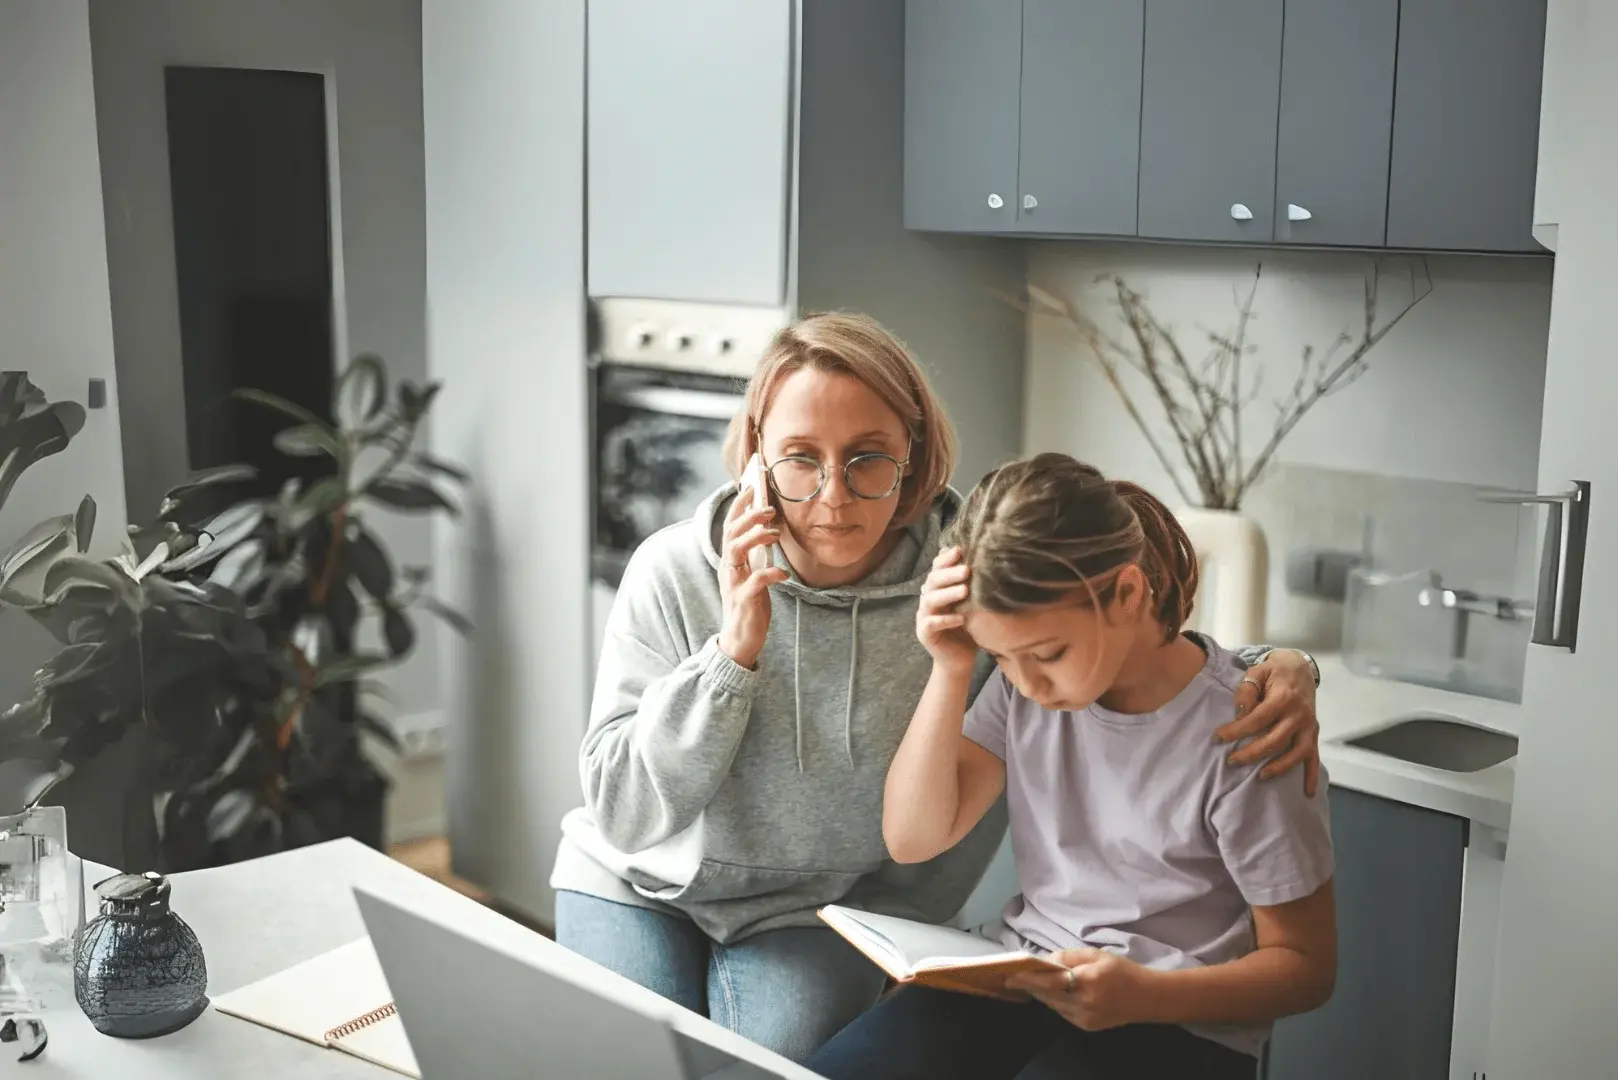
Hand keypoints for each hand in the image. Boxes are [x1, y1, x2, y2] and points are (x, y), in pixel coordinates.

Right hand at [716, 495, 788, 668]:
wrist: (740, 640)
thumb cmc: (749, 604)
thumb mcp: (752, 574)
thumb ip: (756, 554)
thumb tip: (768, 530)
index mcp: (730, 561)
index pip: (730, 527)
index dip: (738, 506)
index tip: (751, 487)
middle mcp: (728, 569)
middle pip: (731, 534)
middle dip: (749, 517)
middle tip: (769, 508)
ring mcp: (734, 584)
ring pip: (736, 552)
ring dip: (755, 538)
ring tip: (775, 533)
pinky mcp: (744, 600)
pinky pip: (755, 582)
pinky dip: (770, 573)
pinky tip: (784, 572)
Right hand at [917, 548, 976, 673]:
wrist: (959, 659)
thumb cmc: (968, 629)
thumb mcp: (971, 605)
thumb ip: (972, 587)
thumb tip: (989, 562)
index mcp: (937, 590)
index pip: (937, 568)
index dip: (945, 559)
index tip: (960, 550)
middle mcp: (927, 600)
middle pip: (933, 581)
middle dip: (949, 574)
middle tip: (966, 570)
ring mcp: (923, 616)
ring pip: (930, 600)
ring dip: (948, 594)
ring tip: (965, 591)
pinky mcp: (924, 633)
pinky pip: (931, 624)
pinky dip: (945, 620)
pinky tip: (960, 618)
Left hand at [1006, 949, 1154, 1031]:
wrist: (1147, 998)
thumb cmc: (1122, 971)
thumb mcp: (1096, 955)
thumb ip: (1069, 957)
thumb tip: (1046, 961)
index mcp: (1087, 981)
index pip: (1050, 981)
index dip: (1029, 978)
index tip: (1011, 975)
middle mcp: (1084, 1003)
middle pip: (1048, 995)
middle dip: (1031, 986)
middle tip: (1013, 977)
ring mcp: (1085, 1018)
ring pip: (1054, 1005)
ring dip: (1041, 994)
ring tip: (1029, 983)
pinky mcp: (1087, 1027)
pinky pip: (1063, 1012)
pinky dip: (1055, 1002)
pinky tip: (1051, 993)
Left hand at [1215, 650, 1321, 795]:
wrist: (1301, 668)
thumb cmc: (1274, 672)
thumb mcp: (1257, 671)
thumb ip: (1247, 691)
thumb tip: (1241, 714)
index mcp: (1283, 698)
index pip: (1257, 720)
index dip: (1236, 731)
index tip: (1217, 738)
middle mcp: (1299, 715)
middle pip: (1276, 740)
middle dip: (1252, 753)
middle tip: (1231, 761)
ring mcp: (1309, 726)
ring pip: (1297, 753)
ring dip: (1279, 768)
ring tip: (1259, 777)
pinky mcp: (1314, 734)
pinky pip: (1315, 757)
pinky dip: (1312, 776)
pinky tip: (1307, 793)